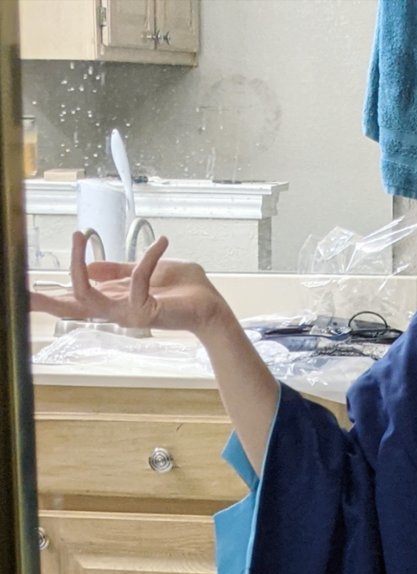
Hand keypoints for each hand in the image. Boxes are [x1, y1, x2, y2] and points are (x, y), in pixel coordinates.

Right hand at [28, 230, 228, 335]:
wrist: (212, 307)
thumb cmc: (184, 290)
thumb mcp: (144, 271)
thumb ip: (117, 270)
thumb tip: (89, 265)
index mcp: (114, 299)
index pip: (76, 298)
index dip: (51, 295)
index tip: (26, 290)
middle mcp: (117, 310)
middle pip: (72, 307)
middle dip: (46, 299)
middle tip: (23, 292)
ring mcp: (129, 314)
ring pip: (88, 296)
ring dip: (79, 264)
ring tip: (77, 235)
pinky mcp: (146, 312)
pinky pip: (135, 280)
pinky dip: (147, 258)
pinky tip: (161, 242)